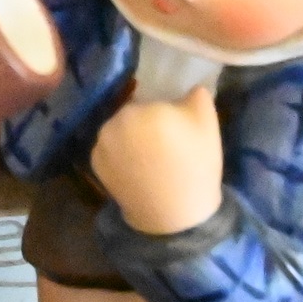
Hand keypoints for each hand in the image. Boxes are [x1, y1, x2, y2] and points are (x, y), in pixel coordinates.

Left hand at [90, 87, 226, 235]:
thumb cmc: (196, 168)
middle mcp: (116, 120)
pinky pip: (108, 148)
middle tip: (165, 150)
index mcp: (143, 109)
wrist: (176, 216)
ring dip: (130, 139)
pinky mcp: (94, 161)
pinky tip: (135, 170)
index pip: (155, 103)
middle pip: (134, 114)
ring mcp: (101, 142)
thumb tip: (191, 85)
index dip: (169, 118)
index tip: (178, 137)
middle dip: (146, 126)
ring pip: (119, 130)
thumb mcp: (208, 126)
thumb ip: (198, 96)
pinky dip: (118, 155)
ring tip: (149, 162)